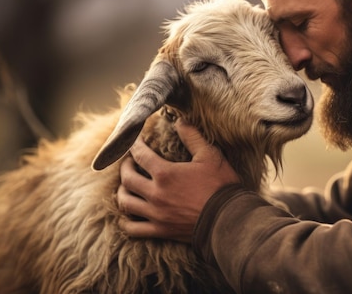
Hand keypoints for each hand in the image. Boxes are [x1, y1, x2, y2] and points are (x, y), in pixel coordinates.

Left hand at [117, 119, 239, 242]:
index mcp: (165, 174)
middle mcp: (155, 194)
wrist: (229, 219)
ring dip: (122, 192)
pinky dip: (126, 221)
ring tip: (127, 186)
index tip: (134, 140)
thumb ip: (192, 137)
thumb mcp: (210, 156)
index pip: (140, 155)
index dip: (135, 145)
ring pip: (125, 203)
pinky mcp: (160, 230)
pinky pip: (133, 229)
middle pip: (127, 179)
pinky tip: (127, 216)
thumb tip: (180, 121)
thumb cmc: (221, 186)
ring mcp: (156, 214)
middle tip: (129, 162)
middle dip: (125, 167)